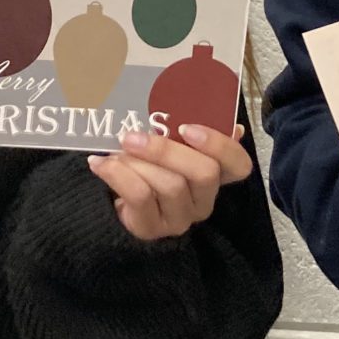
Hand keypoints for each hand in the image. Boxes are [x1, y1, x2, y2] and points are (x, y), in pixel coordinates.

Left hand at [91, 123, 252, 240]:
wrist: (113, 200)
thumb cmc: (147, 164)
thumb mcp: (167, 144)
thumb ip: (184, 128)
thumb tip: (207, 109)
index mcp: (216, 175)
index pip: (239, 164)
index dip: (220, 145)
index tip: (188, 127)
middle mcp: (204, 200)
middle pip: (204, 173)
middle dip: (167, 150)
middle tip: (132, 136)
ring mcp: (180, 218)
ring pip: (170, 185)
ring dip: (138, 162)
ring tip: (115, 150)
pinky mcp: (152, 229)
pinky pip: (140, 198)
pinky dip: (118, 175)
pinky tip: (100, 164)